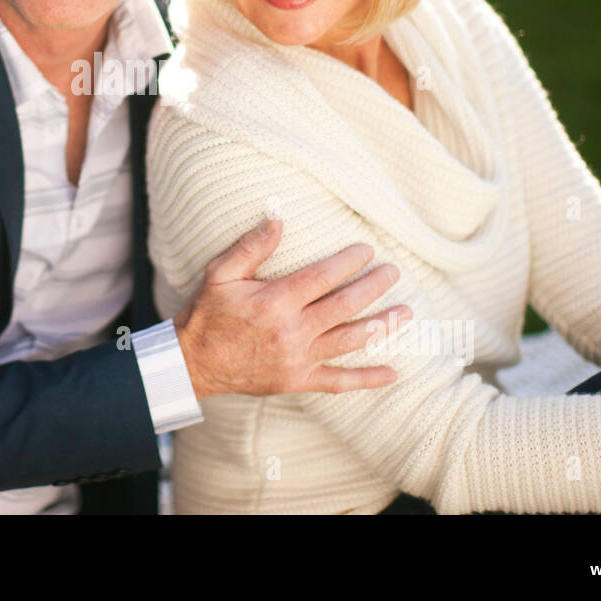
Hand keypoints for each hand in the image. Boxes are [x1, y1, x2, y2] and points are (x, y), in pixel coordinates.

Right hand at [173, 218, 410, 399]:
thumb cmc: (208, 314)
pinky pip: (339, 382)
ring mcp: (299, 359)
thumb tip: (278, 218)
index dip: (348, 261)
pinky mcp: (299, 380)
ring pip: (350, 340)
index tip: (367, 250)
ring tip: (406, 312)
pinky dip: (368, 379)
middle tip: (393, 272)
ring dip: (382, 325)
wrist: (194, 363)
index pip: (322, 276)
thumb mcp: (221, 273)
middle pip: (345, 305)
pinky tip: (393, 372)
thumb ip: (252, 246)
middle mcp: (292, 331)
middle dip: (374, 287)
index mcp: (275, 301)